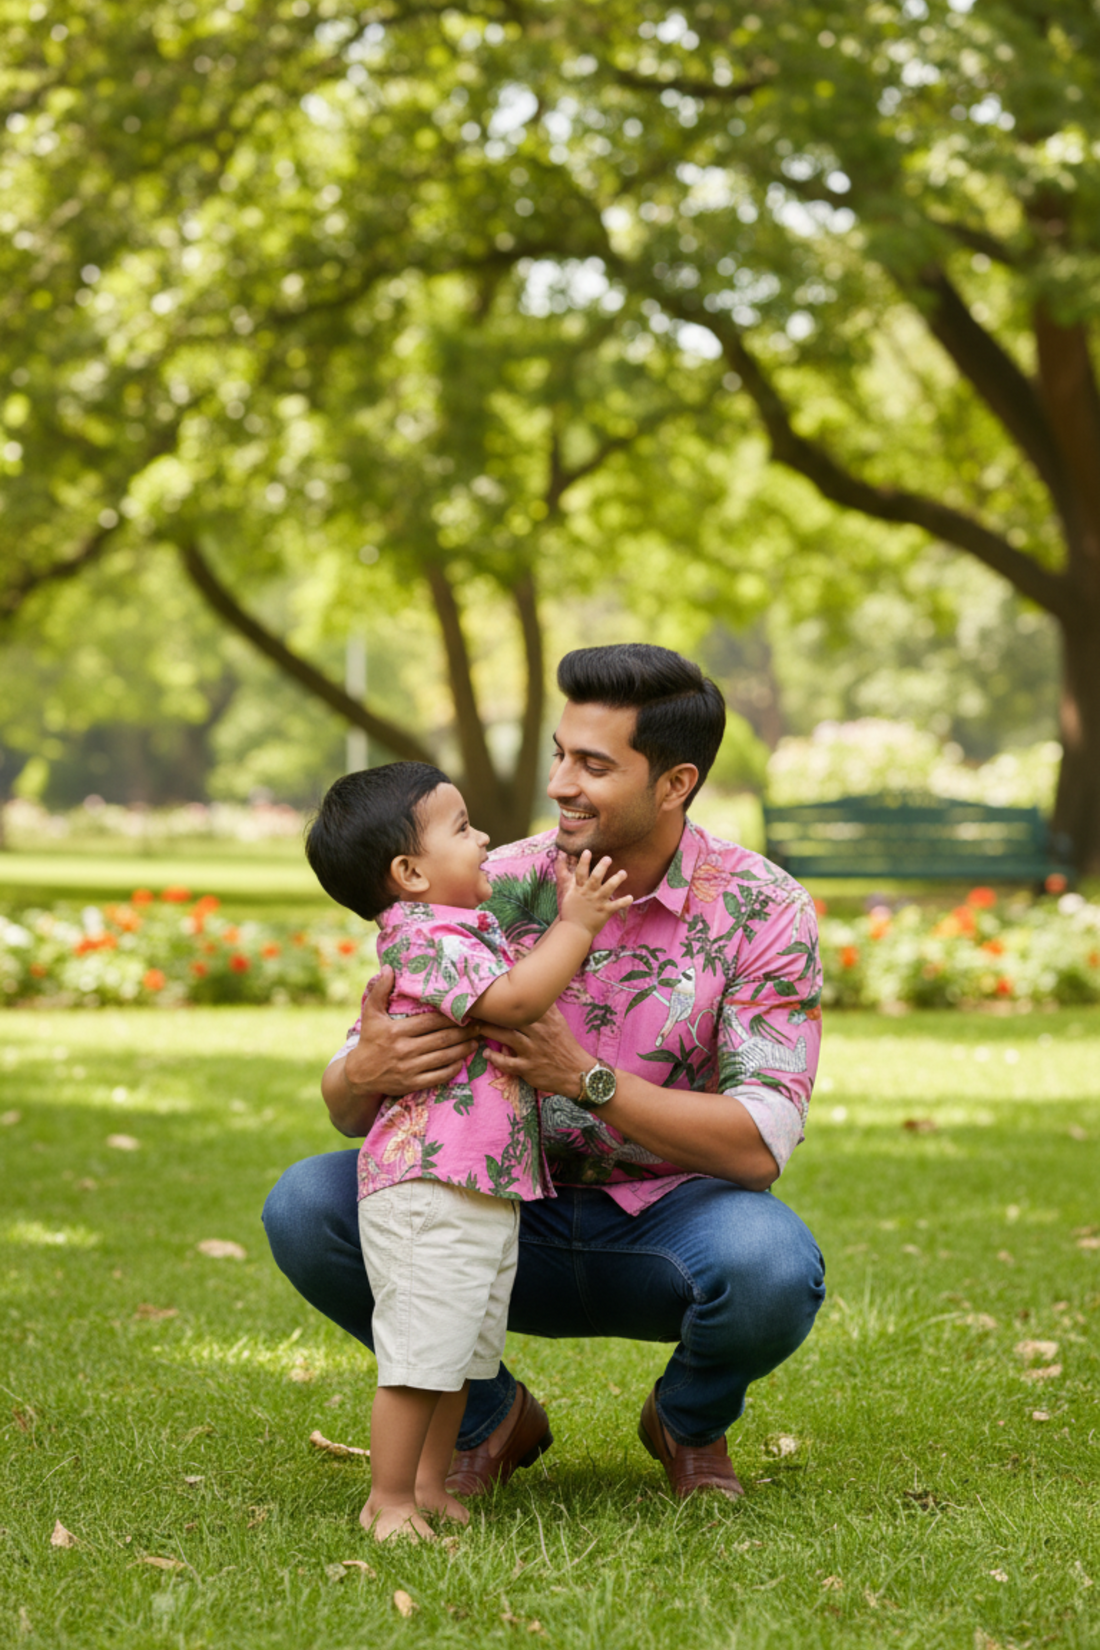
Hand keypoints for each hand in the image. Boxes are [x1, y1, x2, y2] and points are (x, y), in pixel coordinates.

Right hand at [346, 967, 475, 1098]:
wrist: (359, 1075)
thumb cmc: (369, 1040)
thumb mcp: (371, 1013)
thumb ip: (380, 990)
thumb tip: (389, 968)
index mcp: (396, 1031)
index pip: (430, 1021)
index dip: (450, 1016)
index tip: (465, 1011)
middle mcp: (404, 1050)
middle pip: (442, 1039)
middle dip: (463, 1032)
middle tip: (479, 1025)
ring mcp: (409, 1068)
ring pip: (443, 1057)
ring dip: (462, 1049)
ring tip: (475, 1041)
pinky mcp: (411, 1084)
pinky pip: (438, 1076)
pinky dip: (452, 1069)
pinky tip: (461, 1061)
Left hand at [472, 1003, 590, 1098]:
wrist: (577, 1073)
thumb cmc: (565, 1046)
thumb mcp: (559, 1023)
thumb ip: (545, 1008)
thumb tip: (532, 991)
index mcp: (548, 1019)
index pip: (525, 1004)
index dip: (507, 998)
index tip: (493, 993)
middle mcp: (540, 1032)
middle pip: (512, 1018)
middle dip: (493, 1012)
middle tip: (477, 1008)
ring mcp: (533, 1050)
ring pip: (507, 1036)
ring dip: (489, 1031)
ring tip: (477, 1027)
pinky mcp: (528, 1067)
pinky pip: (507, 1062)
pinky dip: (495, 1058)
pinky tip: (486, 1054)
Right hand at [557, 850, 631, 937]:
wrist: (573, 931)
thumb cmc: (569, 912)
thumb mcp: (566, 895)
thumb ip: (567, 881)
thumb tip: (562, 865)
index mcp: (578, 890)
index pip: (580, 873)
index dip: (583, 862)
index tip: (587, 851)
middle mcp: (588, 894)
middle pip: (595, 878)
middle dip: (602, 867)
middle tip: (608, 858)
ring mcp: (597, 902)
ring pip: (608, 889)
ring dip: (616, 880)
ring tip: (623, 872)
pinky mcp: (605, 911)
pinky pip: (616, 905)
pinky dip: (624, 901)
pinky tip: (631, 897)